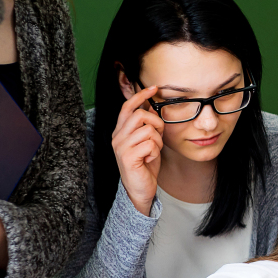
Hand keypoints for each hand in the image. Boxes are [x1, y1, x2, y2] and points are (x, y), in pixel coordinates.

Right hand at [112, 86, 164, 215]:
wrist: (141, 189)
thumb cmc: (145, 165)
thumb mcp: (148, 141)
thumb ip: (148, 126)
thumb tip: (152, 108)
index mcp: (121, 131)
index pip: (127, 107)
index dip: (140, 95)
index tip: (153, 88)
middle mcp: (117, 137)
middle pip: (139, 115)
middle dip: (156, 123)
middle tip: (159, 136)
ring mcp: (121, 147)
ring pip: (147, 130)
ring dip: (157, 140)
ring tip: (153, 151)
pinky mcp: (127, 157)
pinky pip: (149, 144)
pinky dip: (155, 151)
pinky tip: (149, 159)